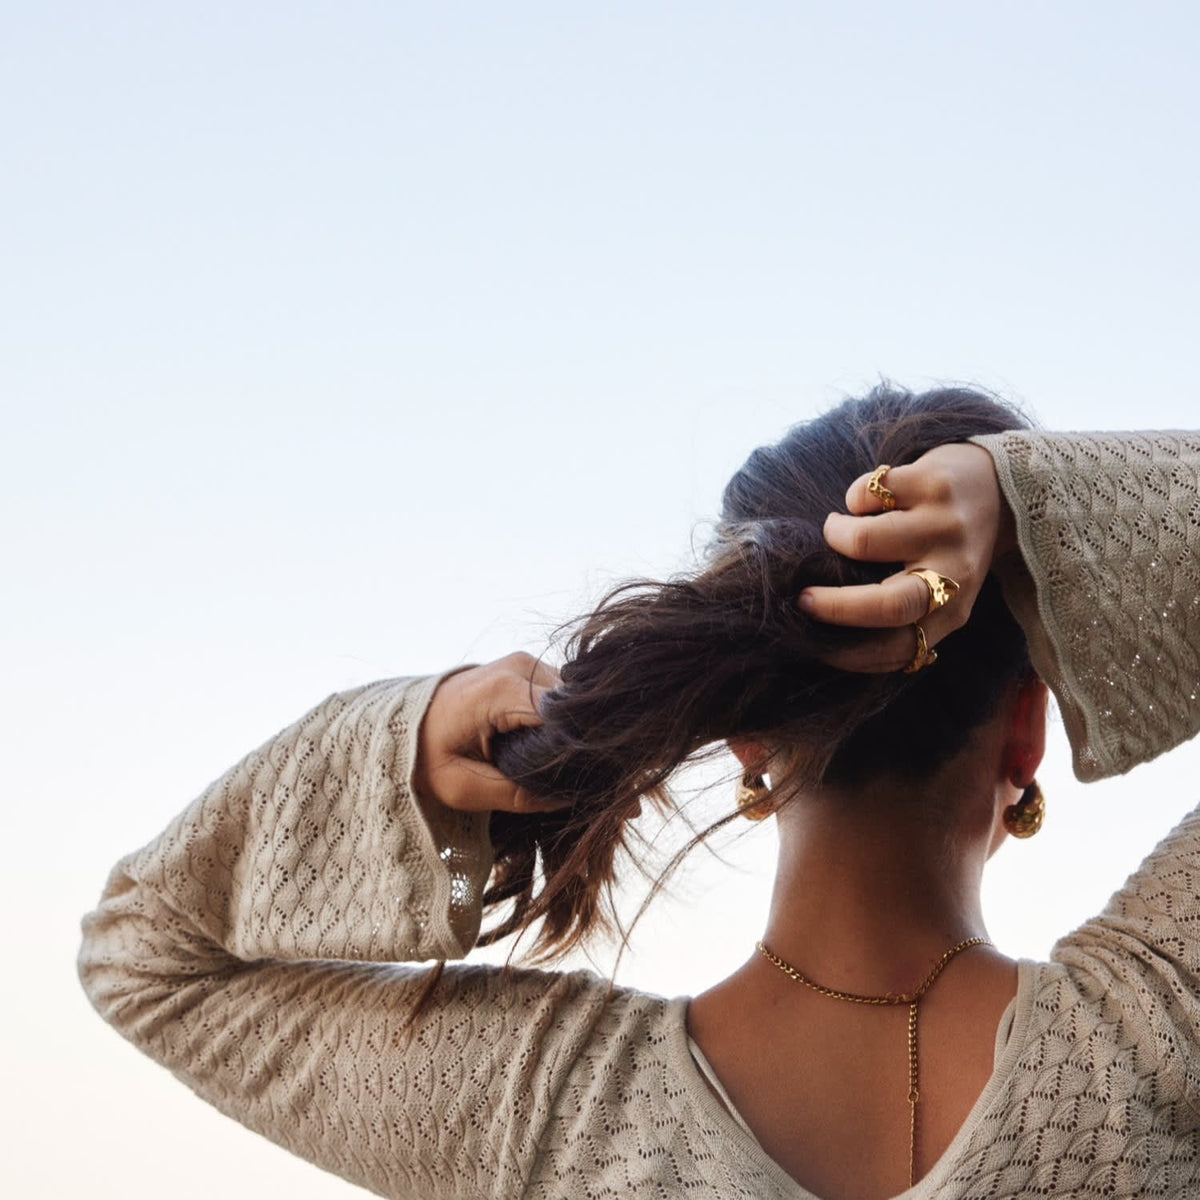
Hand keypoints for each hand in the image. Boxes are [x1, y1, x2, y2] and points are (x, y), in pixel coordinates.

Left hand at [414, 652, 567, 812]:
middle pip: (570, 706)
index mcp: (502, 690)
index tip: (567, 779)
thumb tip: (566, 798)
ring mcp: (524, 663)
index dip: (572, 749)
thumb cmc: (425, 755)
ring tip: (544, 759)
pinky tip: (542, 743)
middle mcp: (519, 666)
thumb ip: (516, 795)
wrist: (403, 723)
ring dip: (565, 729)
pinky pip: (557, 694)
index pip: (563, 716)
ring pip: (568, 699)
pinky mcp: (526, 667)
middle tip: (557, 775)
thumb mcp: (463, 788)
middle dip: (570, 741)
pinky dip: (557, 719)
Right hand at [798, 443, 1014, 671]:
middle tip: (803, 599)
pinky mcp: (933, 482)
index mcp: (953, 610)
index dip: (850, 654)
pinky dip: (854, 499)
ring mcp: (946, 525)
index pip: (900, 647)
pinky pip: (866, 494)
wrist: (995, 486)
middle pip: (890, 604)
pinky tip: (866, 501)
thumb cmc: (947, 548)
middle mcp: (956, 570)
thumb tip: (831, 641)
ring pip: (864, 540)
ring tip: (836, 531)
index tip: (816, 644)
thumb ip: (901, 616)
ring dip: (835, 534)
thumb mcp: (938, 592)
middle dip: (836, 606)